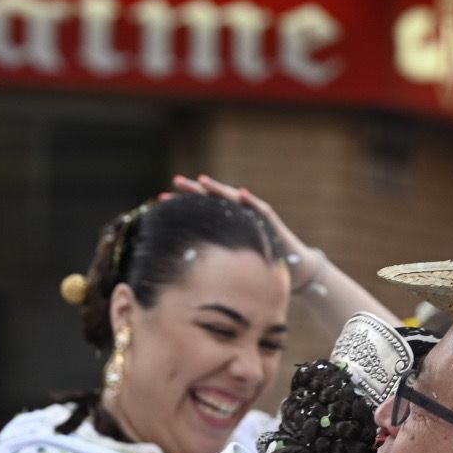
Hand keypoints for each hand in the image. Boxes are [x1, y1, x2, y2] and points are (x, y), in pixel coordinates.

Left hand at [171, 173, 313, 261]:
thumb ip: (210, 260)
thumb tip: (180, 267)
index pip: (200, 212)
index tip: (160, 200)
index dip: (181, 205)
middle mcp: (238, 218)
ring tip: (204, 180)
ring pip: (235, 200)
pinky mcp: (271, 225)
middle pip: (213, 201)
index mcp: (225, 227)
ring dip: (220, 190)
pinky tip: (242, 194)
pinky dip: (252, 203)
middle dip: (195, 191)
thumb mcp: (228, 265)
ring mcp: (255, 218)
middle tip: (176, 181)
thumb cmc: (258, 271)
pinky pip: (261, 212)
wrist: (293, 272)